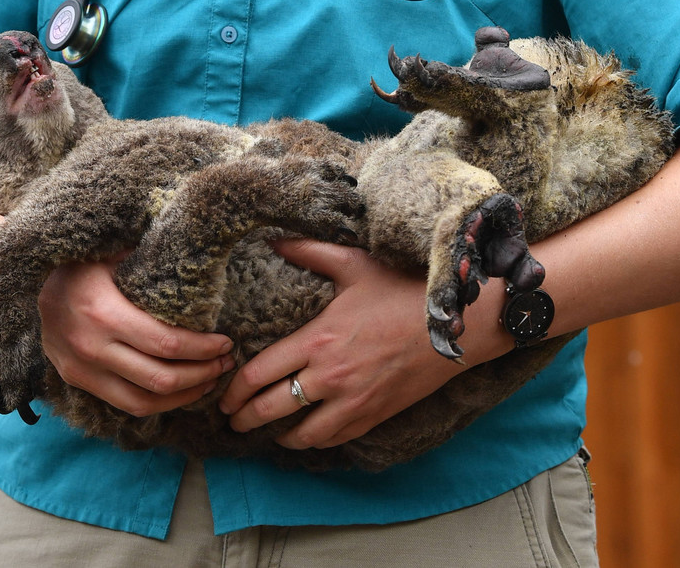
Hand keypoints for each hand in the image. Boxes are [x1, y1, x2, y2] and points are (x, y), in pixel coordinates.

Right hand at [38, 258, 235, 416]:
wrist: (19, 284)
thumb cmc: (76, 262)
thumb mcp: (110, 252)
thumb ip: (150, 257)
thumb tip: (198, 251)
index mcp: (104, 313)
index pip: (167, 344)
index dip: (204, 349)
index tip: (226, 342)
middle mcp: (92, 348)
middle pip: (162, 378)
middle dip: (203, 374)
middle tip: (226, 363)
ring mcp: (82, 370)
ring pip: (145, 401)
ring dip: (185, 395)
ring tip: (210, 380)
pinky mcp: (77, 381)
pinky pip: (126, 404)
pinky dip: (159, 403)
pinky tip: (180, 390)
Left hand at [218, 238, 514, 448]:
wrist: (457, 323)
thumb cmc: (403, 289)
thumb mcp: (354, 265)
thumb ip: (310, 252)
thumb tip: (274, 238)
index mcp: (317, 340)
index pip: (258, 375)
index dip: (233, 391)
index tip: (222, 396)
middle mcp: (330, 376)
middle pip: (271, 409)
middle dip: (244, 419)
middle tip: (231, 421)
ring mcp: (354, 400)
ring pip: (302, 433)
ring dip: (278, 435)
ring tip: (266, 432)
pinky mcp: (375, 414)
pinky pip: (334, 438)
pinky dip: (314, 440)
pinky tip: (306, 433)